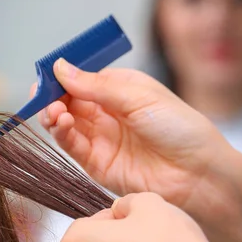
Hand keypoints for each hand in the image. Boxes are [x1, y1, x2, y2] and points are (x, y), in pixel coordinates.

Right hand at [36, 60, 229, 219]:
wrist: (198, 174)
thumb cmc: (180, 129)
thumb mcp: (139, 96)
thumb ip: (97, 86)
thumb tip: (61, 68)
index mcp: (121, 89)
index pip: (82, 79)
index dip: (62, 76)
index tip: (46, 74)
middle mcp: (108, 113)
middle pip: (69, 101)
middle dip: (52, 96)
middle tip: (43, 95)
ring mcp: (102, 139)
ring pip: (66, 123)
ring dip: (54, 115)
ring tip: (55, 112)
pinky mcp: (98, 164)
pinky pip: (72, 146)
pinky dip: (62, 134)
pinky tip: (62, 123)